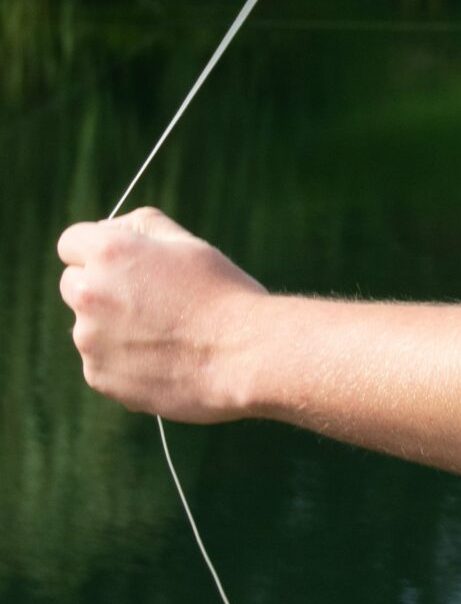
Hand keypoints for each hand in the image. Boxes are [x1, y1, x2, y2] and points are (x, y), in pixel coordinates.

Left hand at [57, 209, 268, 423]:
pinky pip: (102, 361)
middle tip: (149, 298)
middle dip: (100, 287)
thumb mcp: (189, 245)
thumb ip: (143, 227)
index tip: (120, 262)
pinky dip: (125, 359)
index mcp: (109, 253)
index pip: (71, 242)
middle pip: (74, 283)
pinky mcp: (98, 376)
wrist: (244, 356)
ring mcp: (89, 339)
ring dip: (114, 326)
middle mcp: (89, 294)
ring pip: (89, 326)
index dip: (96, 250)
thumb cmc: (223, 294)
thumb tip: (112, 228)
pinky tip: (164, 358)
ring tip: (167, 333)